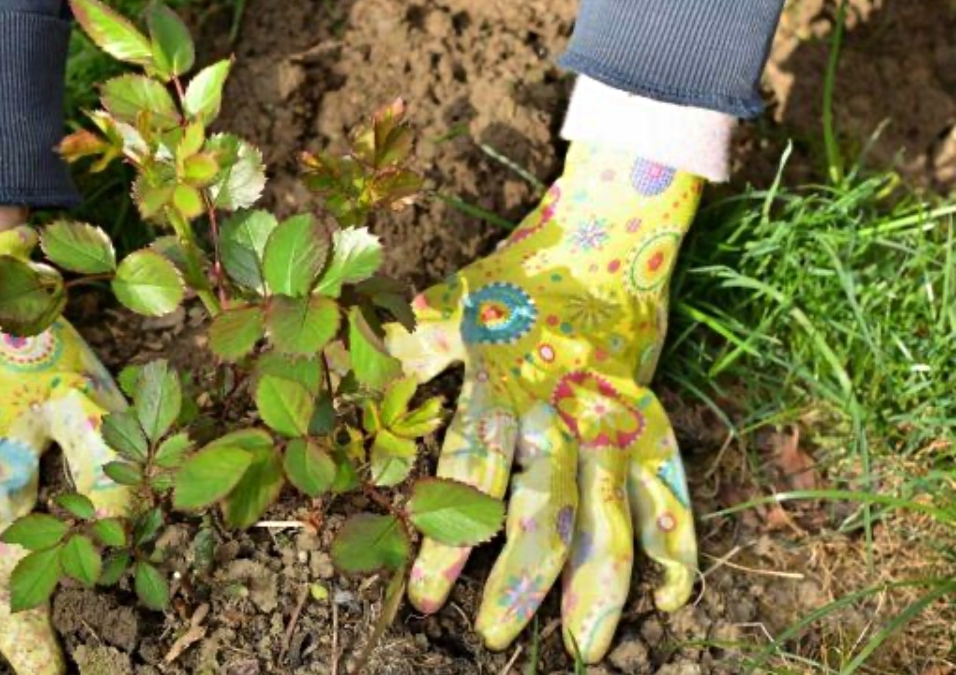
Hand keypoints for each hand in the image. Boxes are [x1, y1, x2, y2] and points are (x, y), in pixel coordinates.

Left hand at [386, 143, 699, 661]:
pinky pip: (669, 487)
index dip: (448, 540)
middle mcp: (562, 409)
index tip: (426, 599)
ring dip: (601, 584)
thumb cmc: (522, 272)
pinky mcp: (650, 417)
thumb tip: (361, 369)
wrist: (612, 231)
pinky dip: (675, 542)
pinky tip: (670, 599)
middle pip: (547, 507)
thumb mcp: (456, 301)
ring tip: (586, 649)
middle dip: (521, 578)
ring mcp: (614, 417)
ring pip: (613, 513)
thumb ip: (413, 346)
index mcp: (504, 384)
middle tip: (493, 636)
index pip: (472, 475)